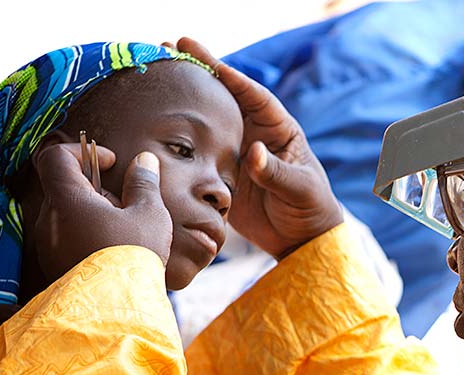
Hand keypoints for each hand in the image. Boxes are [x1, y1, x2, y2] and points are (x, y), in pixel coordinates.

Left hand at [34, 144, 171, 281]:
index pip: (55, 157)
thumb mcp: (149, 214)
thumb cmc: (134, 257)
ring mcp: (49, 247)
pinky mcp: (54, 268)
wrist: (118, 311)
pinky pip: (68, 239)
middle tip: (127, 206)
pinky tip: (115, 254)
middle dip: (96, 189)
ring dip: (94, 215)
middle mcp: (49, 221)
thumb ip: (143, 183)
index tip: (110, 163)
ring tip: (125, 235)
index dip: (82, 152)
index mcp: (67, 200)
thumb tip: (144, 160)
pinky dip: (88, 236)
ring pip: (68, 216)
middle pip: (65, 188)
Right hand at [172, 37, 342, 257]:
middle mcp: (254, 134)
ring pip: (206, 120)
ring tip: (155, 71)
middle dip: (199, 72)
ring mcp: (236, 152)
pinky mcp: (220, 173)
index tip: (201, 55)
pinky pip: (197, 151)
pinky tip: (153, 120)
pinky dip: (177, 136)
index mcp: (278, 129)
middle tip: (168, 46)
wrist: (299, 239)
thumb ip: (276, 172)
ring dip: (184, 99)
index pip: (252, 94)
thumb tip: (253, 152)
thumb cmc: (310, 208)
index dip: (228, 75)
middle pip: (224, 98)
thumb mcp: (299, 189)